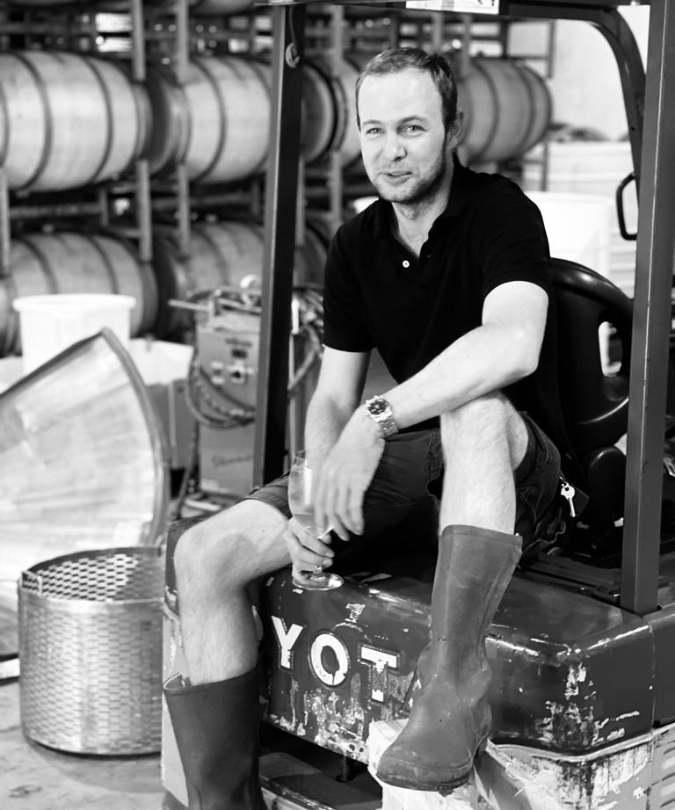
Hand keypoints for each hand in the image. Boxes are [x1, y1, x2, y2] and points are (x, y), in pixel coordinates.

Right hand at [283, 517, 333, 585]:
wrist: (307, 527)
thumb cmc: (317, 525)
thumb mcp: (320, 524)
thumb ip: (324, 530)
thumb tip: (327, 539)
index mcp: (294, 524)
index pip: (305, 538)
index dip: (319, 547)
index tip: (330, 552)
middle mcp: (289, 537)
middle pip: (299, 552)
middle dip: (316, 559)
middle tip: (329, 561)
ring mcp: (290, 550)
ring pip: (298, 562)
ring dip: (314, 567)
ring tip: (326, 565)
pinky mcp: (293, 561)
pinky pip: (297, 574)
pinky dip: (308, 579)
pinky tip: (318, 578)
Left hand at [314, 409, 384, 540]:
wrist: (367, 427)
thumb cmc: (357, 441)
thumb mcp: (339, 457)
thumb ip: (336, 472)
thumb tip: (339, 488)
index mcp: (324, 472)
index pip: (317, 502)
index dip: (319, 519)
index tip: (323, 531)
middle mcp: (330, 478)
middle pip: (327, 510)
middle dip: (332, 528)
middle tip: (339, 538)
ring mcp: (342, 480)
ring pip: (340, 512)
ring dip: (346, 527)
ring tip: (353, 534)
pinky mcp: (357, 482)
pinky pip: (353, 508)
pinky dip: (356, 521)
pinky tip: (360, 527)